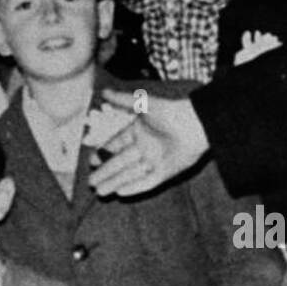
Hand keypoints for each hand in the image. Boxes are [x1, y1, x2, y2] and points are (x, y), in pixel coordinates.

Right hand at [87, 88, 208, 198]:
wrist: (196, 124)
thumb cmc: (170, 111)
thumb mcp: (143, 104)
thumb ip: (122, 100)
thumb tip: (103, 92)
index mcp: (139, 131)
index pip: (117, 145)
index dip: (104, 152)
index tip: (91, 160)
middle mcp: (145, 148)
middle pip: (121, 163)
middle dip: (105, 172)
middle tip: (90, 181)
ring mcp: (155, 161)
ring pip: (131, 174)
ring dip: (115, 182)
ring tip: (99, 191)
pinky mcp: (167, 172)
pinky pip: (147, 182)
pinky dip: (134, 187)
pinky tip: (120, 193)